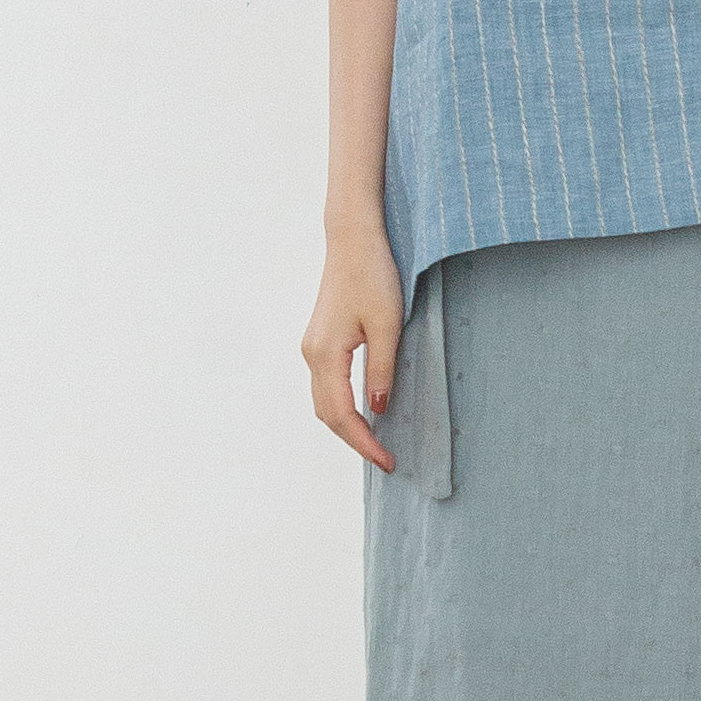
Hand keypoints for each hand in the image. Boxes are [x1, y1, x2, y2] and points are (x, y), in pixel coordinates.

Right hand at [302, 226, 402, 469]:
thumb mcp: (388, 325)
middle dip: (355, 440)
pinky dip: (343, 406)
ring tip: (377, 441)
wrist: (353, 239)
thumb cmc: (373, 275)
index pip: (342, 415)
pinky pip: (327, 386)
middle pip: (327, 414)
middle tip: (386, 458)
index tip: (388, 461)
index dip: (364, 443)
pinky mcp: (320, 340)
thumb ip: (382, 369)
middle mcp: (312, 354)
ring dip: (347, 425)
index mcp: (326, 355)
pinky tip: (365, 411)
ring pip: (324, 402)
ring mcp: (313, 347)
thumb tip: (378, 409)